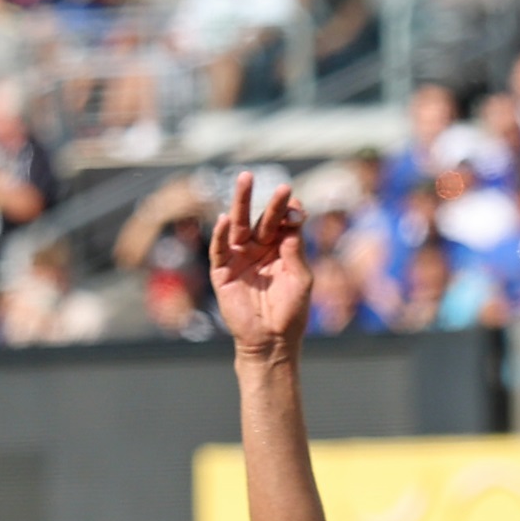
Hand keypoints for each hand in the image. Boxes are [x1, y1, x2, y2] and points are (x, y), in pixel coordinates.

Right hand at [210, 174, 311, 358]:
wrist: (271, 341)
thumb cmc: (291, 313)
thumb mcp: (300, 278)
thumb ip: (295, 249)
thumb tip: (294, 220)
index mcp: (280, 249)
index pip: (284, 222)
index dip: (289, 211)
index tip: (296, 202)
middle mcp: (259, 248)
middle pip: (262, 218)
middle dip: (270, 202)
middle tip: (279, 185)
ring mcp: (240, 257)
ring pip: (238, 225)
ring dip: (241, 202)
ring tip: (245, 179)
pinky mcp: (222, 271)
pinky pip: (219, 248)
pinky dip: (220, 233)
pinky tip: (224, 219)